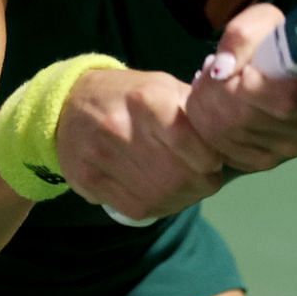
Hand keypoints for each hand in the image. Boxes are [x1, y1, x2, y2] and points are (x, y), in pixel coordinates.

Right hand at [54, 68, 225, 222]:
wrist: (68, 103)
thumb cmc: (128, 95)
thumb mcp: (162, 87)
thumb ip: (193, 110)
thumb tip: (228, 138)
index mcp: (146, 99)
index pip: (189, 142)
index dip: (210, 160)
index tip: (214, 161)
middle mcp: (120, 126)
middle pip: (176, 175)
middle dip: (200, 184)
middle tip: (206, 181)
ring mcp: (100, 155)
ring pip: (157, 196)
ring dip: (181, 200)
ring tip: (187, 189)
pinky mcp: (87, 179)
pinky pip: (135, 208)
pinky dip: (158, 208)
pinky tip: (164, 197)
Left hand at [187, 4, 296, 172]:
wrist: (289, 77)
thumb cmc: (277, 44)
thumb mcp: (265, 23)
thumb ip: (244, 36)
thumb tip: (222, 69)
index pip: (285, 100)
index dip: (251, 85)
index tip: (241, 69)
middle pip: (245, 118)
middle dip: (214, 89)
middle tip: (211, 68)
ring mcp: (286, 152)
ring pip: (224, 133)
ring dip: (204, 102)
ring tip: (212, 82)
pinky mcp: (261, 163)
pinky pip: (217, 147)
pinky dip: (204, 122)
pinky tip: (214, 103)